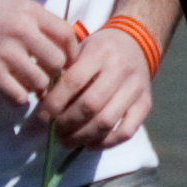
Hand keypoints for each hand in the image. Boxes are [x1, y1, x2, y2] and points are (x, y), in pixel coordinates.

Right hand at [0, 0, 87, 109]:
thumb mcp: (15, 6)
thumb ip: (40, 22)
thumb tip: (68, 44)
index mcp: (30, 11)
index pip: (68, 35)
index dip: (72, 53)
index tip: (67, 62)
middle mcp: (21, 29)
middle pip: (58, 63)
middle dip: (55, 74)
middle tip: (47, 77)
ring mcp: (5, 51)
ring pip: (41, 82)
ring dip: (37, 88)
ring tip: (28, 84)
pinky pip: (18, 96)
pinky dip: (19, 99)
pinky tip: (12, 91)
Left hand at [39, 22, 155, 149]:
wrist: (135, 43)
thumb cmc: (99, 50)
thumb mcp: (78, 50)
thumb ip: (61, 74)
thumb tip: (41, 104)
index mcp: (99, 52)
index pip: (73, 82)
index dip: (54, 103)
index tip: (41, 118)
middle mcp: (121, 69)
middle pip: (90, 105)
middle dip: (67, 123)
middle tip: (54, 132)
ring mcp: (136, 88)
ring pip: (107, 121)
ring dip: (83, 137)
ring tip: (67, 141)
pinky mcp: (146, 104)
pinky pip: (126, 131)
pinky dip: (106, 143)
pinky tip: (90, 143)